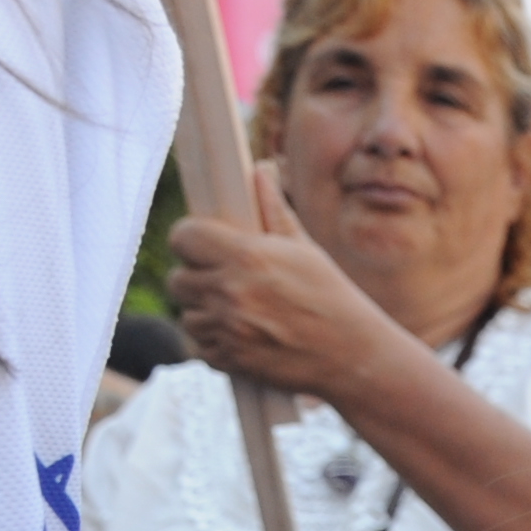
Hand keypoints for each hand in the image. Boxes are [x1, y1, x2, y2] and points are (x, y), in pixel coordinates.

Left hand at [165, 165, 418, 405]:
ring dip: (204, 314)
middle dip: (195, 279)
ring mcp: (229, 329)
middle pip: (177, 280)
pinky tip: (240, 337)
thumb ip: (273, 210)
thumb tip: (261, 170)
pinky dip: (215, 344)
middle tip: (220, 281)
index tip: (200, 245)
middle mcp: (231, 291)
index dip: (188, 240)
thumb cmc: (332, 297)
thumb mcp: (305, 249)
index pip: (184, 237)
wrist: (353, 355)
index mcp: (247, 256)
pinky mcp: (232, 360)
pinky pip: (201, 348)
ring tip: (234, 312)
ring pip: (187, 316)